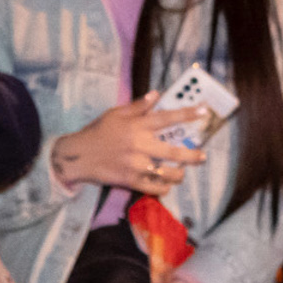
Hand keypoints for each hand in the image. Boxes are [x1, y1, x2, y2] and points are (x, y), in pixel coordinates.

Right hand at [50, 94, 209, 194]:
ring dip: (179, 174)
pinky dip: (164, 188)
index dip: (187, 114)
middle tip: (202, 156)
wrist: (78, 156)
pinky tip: (166, 184)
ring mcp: (136, 165)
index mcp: (137, 126)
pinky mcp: (130, 181)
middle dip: (192, 155)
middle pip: (173, 152)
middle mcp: (140, 145)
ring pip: (167, 174)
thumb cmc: (98, 132)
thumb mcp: (115, 114)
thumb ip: (138, 106)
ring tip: (181, 173)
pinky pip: (154, 188)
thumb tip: (156, 94)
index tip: (204, 111)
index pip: (167, 118)